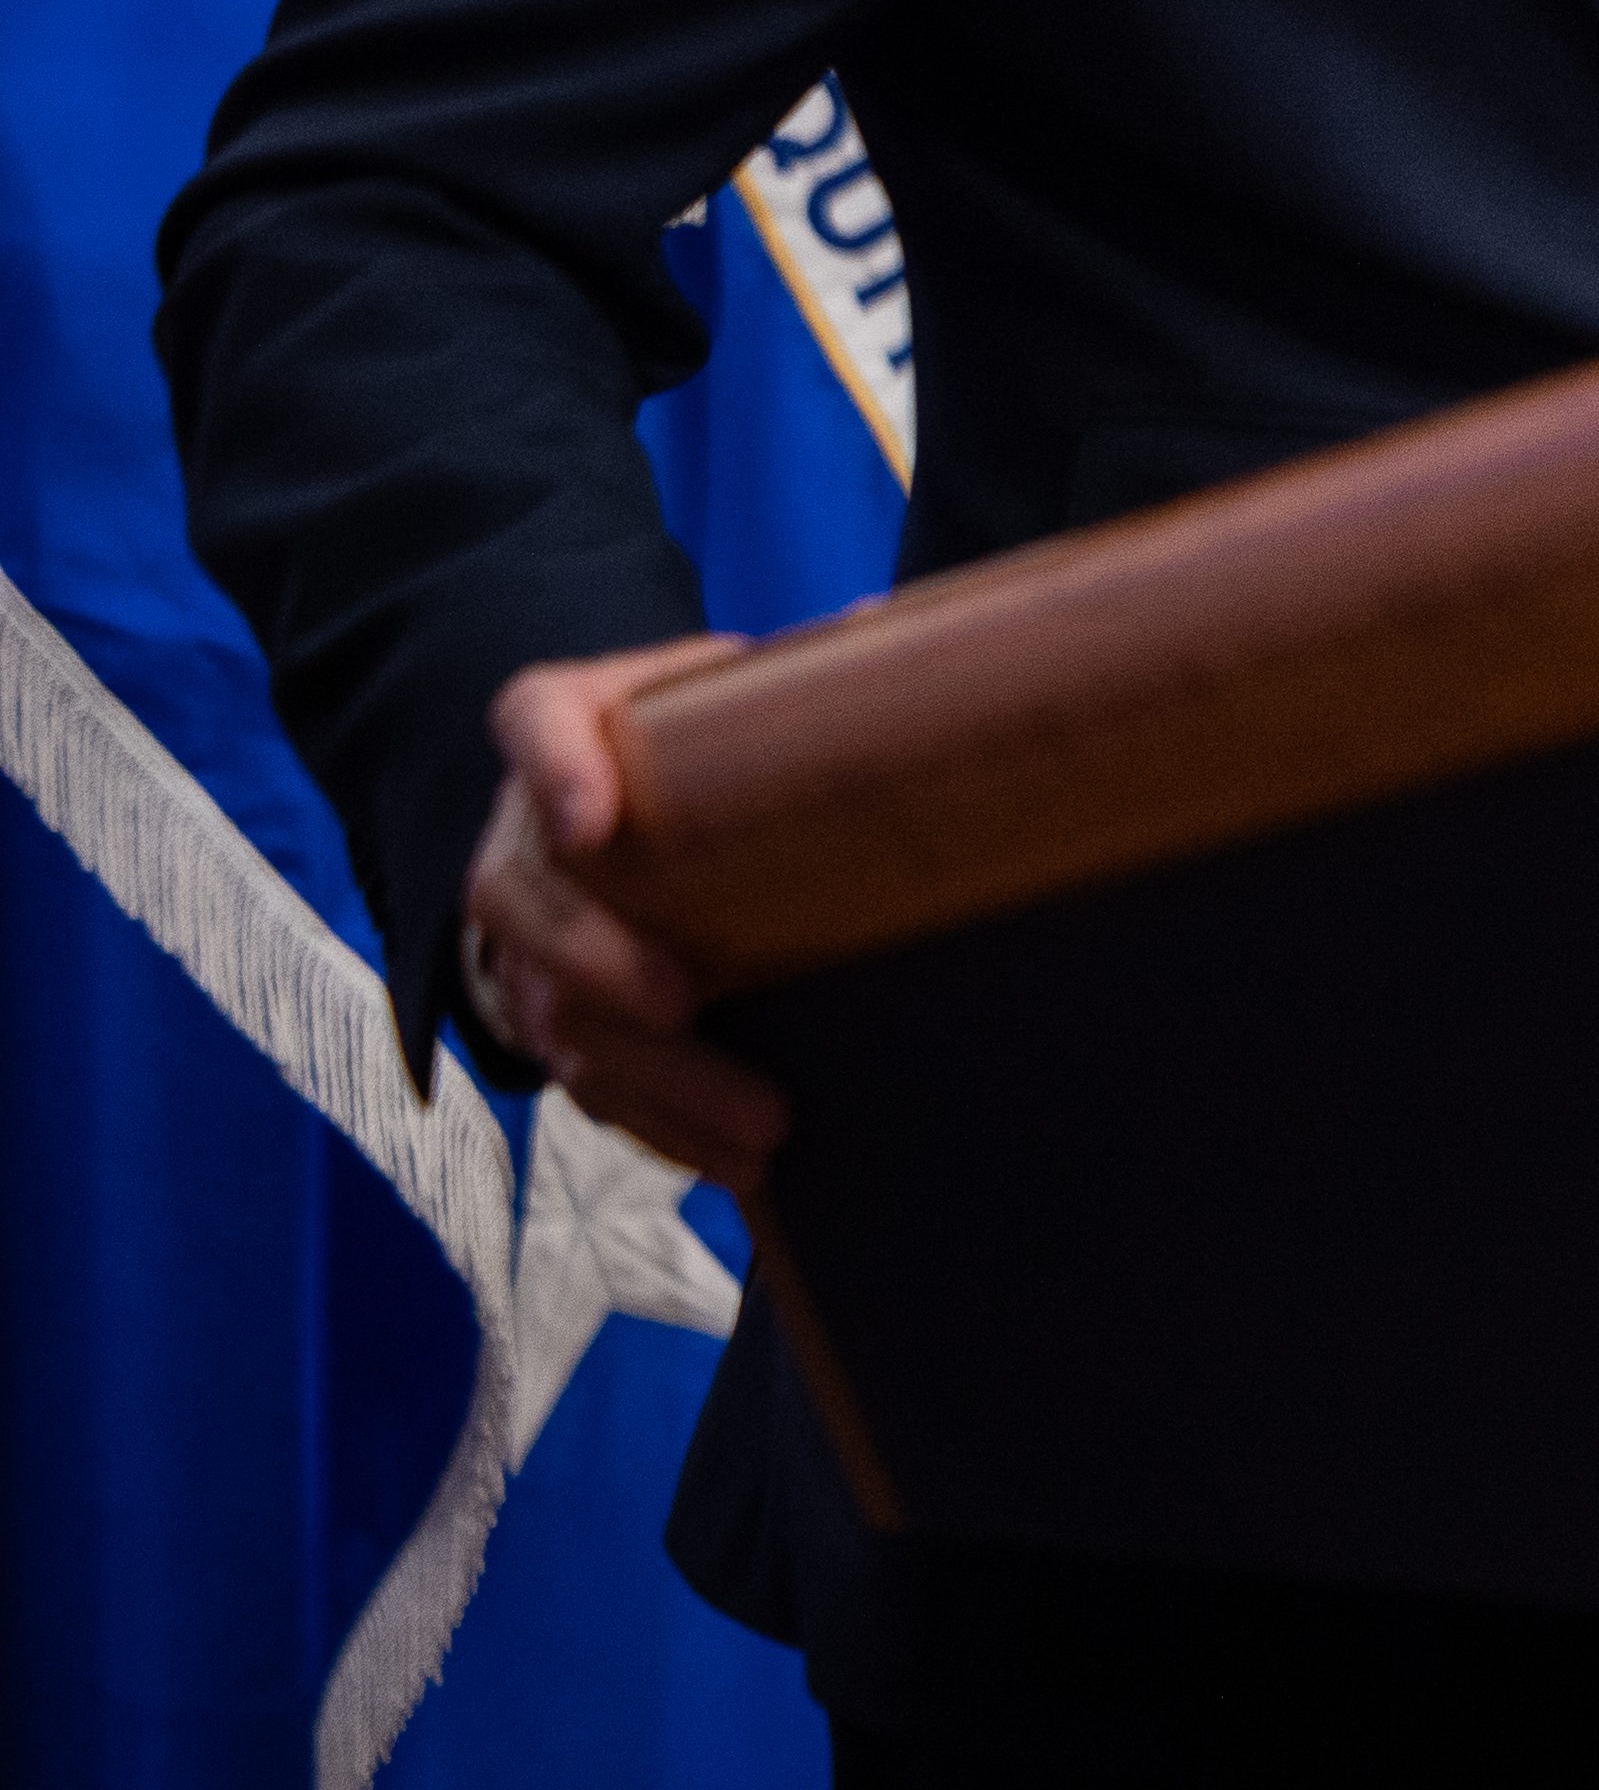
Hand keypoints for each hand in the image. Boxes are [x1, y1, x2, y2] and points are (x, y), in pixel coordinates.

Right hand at [462, 639, 778, 1185]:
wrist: (612, 803)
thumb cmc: (690, 736)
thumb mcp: (725, 683)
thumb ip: (797, 667)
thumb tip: (885, 628)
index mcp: (562, 720)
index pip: (535, 720)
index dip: (553, 768)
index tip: (594, 817)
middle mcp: (522, 834)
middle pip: (524, 901)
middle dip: (596, 962)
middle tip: (683, 1001)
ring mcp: (524, 936)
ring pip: (557, 1017)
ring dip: (652, 1077)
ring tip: (758, 1126)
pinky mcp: (554, 1014)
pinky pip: (587, 1080)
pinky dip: (659, 1126)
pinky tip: (735, 1161)